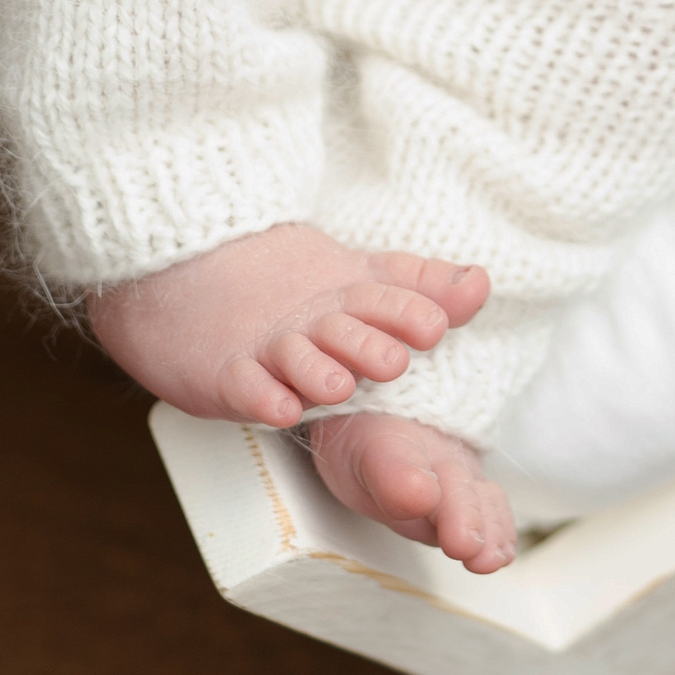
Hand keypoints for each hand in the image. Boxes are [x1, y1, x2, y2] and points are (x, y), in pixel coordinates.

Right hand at [88, 221, 489, 426]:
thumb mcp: (360, 280)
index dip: (407, 310)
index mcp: (346, 293)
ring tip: (339, 386)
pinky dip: (259, 395)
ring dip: (316, 371)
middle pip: (342, 328)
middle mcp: (311, 317)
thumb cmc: (295, 287)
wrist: (191, 267)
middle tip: (395, 361)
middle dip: (368, 344)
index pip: (381, 296)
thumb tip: (482, 283)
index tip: (436, 325)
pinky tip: (278, 407)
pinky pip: (242, 383)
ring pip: (293, 357)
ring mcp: (266, 343)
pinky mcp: (223, 369)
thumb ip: (422, 287)